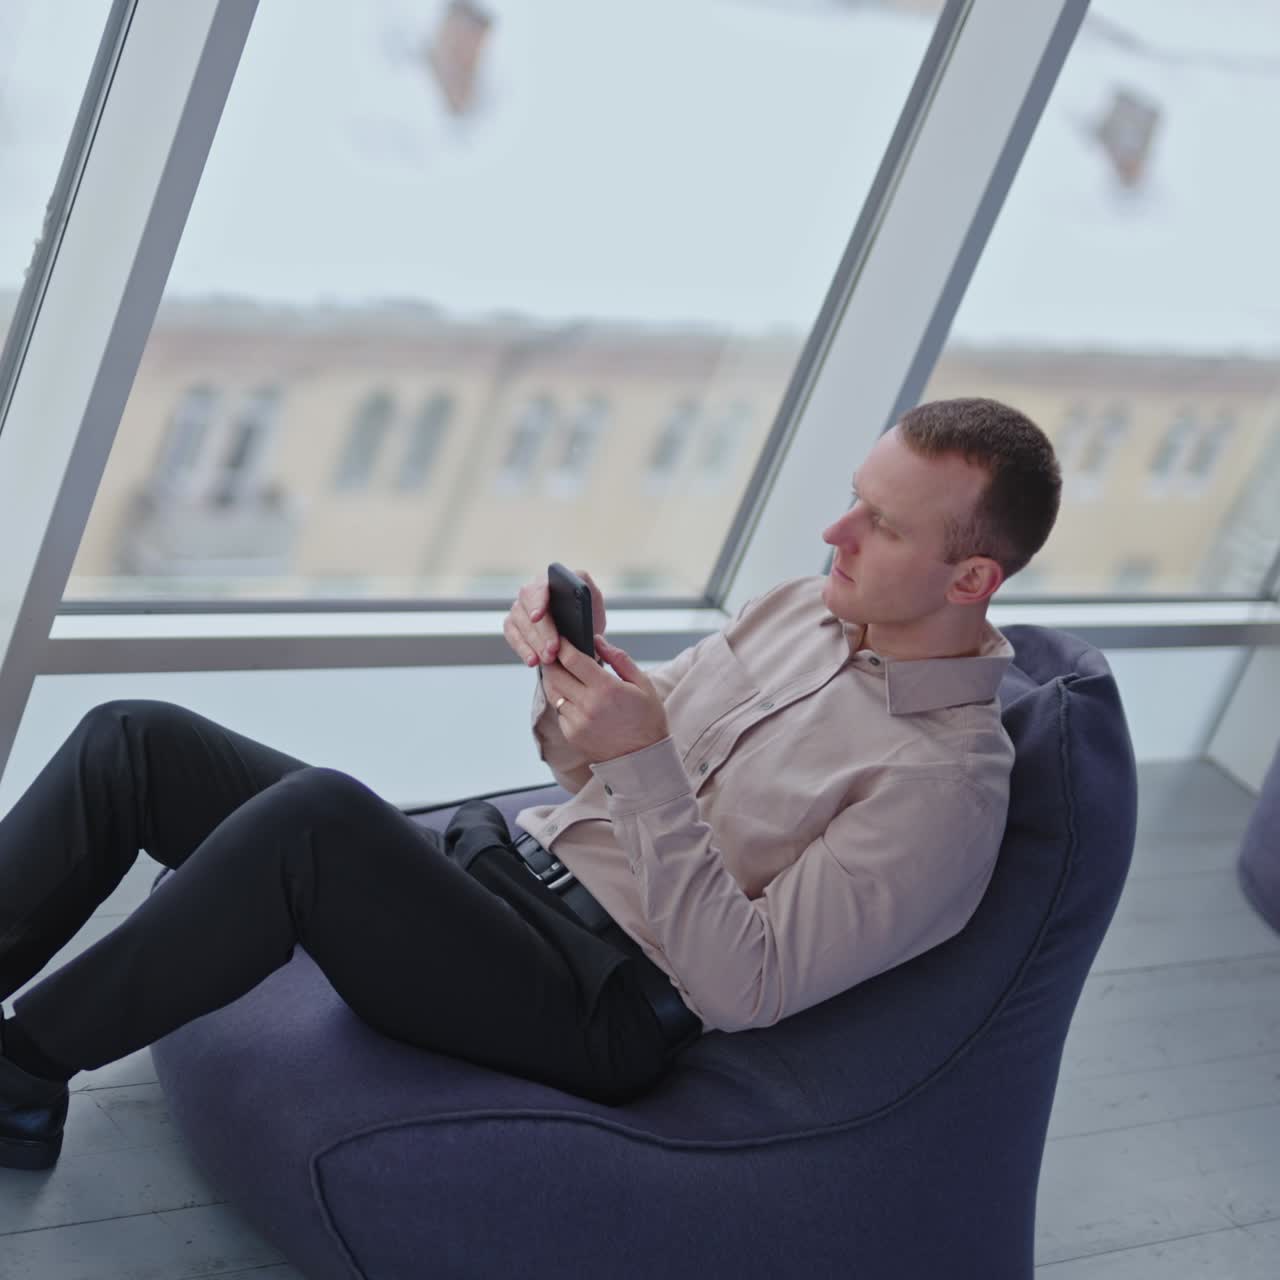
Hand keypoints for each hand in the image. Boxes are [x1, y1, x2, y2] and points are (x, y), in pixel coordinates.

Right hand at [503, 568, 606, 667]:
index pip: (540, 587)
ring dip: (534, 643)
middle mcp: (531, 591)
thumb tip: (578, 590)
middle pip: (527, 608)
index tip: (537, 617)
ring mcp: (519, 607)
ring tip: (548, 659)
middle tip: (553, 649)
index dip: (537, 602)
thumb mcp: (593, 599)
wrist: (580, 631)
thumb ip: (587, 589)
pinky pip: (513, 636)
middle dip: (541, 631)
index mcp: (550, 580)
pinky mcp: (512, 625)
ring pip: (519, 624)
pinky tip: (532, 661)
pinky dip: (522, 649)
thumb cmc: (587, 612)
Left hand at [541, 634, 670, 764]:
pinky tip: (572, 696)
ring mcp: (577, 722)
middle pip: (555, 674)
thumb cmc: (647, 718)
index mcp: (606, 689)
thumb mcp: (643, 684)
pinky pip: (559, 711)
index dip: (563, 645)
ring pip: (553, 692)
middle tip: (554, 653)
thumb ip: (619, 659)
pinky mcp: (571, 735)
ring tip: (561, 671)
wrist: (644, 757)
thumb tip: (598, 640)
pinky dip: (562, 700)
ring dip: (554, 680)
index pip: (572, 659)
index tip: (561, 638)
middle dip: (552, 661)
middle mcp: (587, 706)